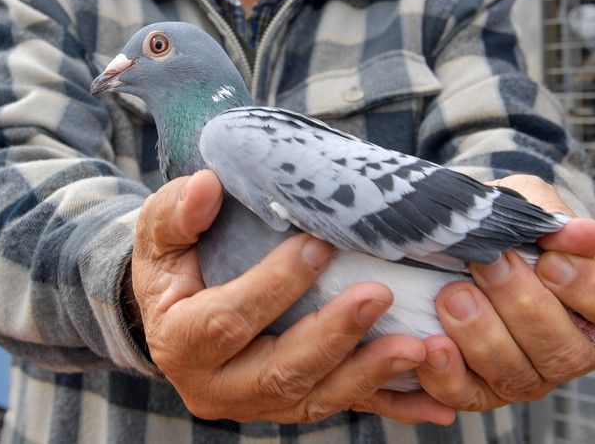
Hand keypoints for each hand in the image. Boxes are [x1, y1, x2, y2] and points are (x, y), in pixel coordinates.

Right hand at [130, 170, 454, 424]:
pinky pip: (339, 408)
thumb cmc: (171, 264)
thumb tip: (208, 186)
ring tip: (417, 348)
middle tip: (379, 294)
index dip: (274, 287)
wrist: (172, 312)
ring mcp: (255, 404)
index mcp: (180, 341)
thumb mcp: (159, 235)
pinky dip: (387, 404)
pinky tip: (434, 402)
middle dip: (333, 336)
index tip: (318, 246)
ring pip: (314, 399)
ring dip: (368, 375)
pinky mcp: (288, 408)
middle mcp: (215, 386)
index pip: (227, 320)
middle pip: (278, 371)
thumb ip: (177, 214)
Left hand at [416, 175, 594, 410]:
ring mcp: (527, 376)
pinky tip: (432, 343)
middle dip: (525, 307)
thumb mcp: (526, 202)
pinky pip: (468, 396)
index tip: (552, 261)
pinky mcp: (479, 391)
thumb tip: (588, 235)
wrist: (448, 233)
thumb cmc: (501, 222)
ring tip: (452, 294)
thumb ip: (553, 218)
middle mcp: (570, 349)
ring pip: (519, 376)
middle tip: (489, 264)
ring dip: (484, 335)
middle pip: (568, 352)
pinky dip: (448, 374)